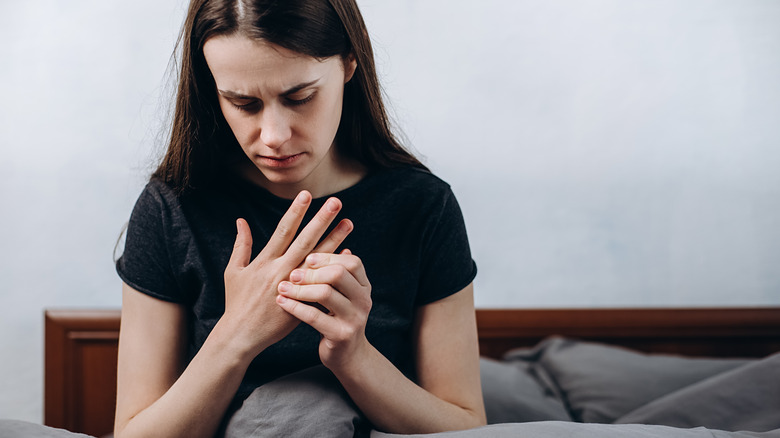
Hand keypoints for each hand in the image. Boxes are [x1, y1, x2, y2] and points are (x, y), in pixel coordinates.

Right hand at [222, 191, 353, 357]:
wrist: (242, 336)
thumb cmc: (237, 303)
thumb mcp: (233, 272)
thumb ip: (241, 245)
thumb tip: (241, 221)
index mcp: (265, 262)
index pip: (283, 231)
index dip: (296, 212)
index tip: (307, 194)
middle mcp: (281, 271)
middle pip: (305, 241)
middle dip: (321, 220)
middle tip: (336, 202)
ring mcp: (294, 287)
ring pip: (318, 259)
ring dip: (335, 240)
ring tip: (349, 223)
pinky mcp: (303, 301)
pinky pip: (324, 281)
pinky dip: (335, 267)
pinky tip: (349, 255)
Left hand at [275, 249, 372, 369]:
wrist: (347, 355)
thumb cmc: (337, 318)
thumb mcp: (342, 295)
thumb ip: (338, 273)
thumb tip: (336, 244)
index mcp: (364, 286)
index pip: (352, 262)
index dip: (329, 257)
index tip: (307, 257)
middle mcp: (363, 300)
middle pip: (339, 274)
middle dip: (312, 272)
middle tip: (292, 274)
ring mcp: (354, 318)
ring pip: (325, 294)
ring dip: (300, 289)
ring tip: (282, 288)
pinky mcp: (341, 335)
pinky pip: (314, 317)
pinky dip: (295, 307)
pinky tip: (281, 302)